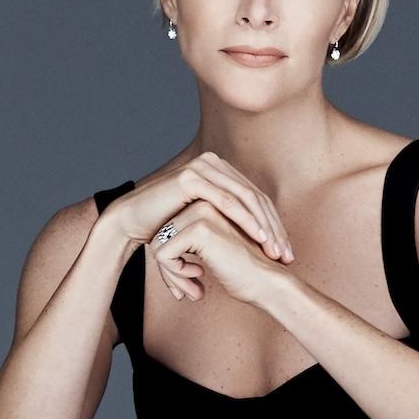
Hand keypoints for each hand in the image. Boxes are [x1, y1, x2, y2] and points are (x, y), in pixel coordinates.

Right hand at [100, 150, 294, 264]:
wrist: (131, 221)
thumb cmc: (166, 224)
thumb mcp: (203, 219)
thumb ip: (227, 219)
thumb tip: (256, 230)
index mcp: (221, 170)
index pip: (256, 198)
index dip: (274, 224)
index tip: (286, 252)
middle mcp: (214, 163)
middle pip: (255, 197)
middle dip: (274, 228)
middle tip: (287, 254)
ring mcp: (203, 167)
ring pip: (246, 198)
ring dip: (264, 226)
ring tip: (275, 249)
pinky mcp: (192, 177)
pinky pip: (227, 201)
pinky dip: (246, 220)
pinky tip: (258, 237)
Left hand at [147, 197, 285, 304]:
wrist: (268, 281)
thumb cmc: (243, 271)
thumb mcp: (213, 249)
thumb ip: (191, 242)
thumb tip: (158, 250)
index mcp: (208, 202)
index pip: (170, 228)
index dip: (174, 259)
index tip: (189, 279)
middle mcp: (204, 200)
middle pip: (161, 234)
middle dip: (169, 268)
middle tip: (186, 289)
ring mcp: (202, 212)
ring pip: (159, 244)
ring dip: (171, 273)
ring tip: (191, 288)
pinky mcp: (198, 229)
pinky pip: (163, 254)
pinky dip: (174, 273)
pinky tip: (198, 278)